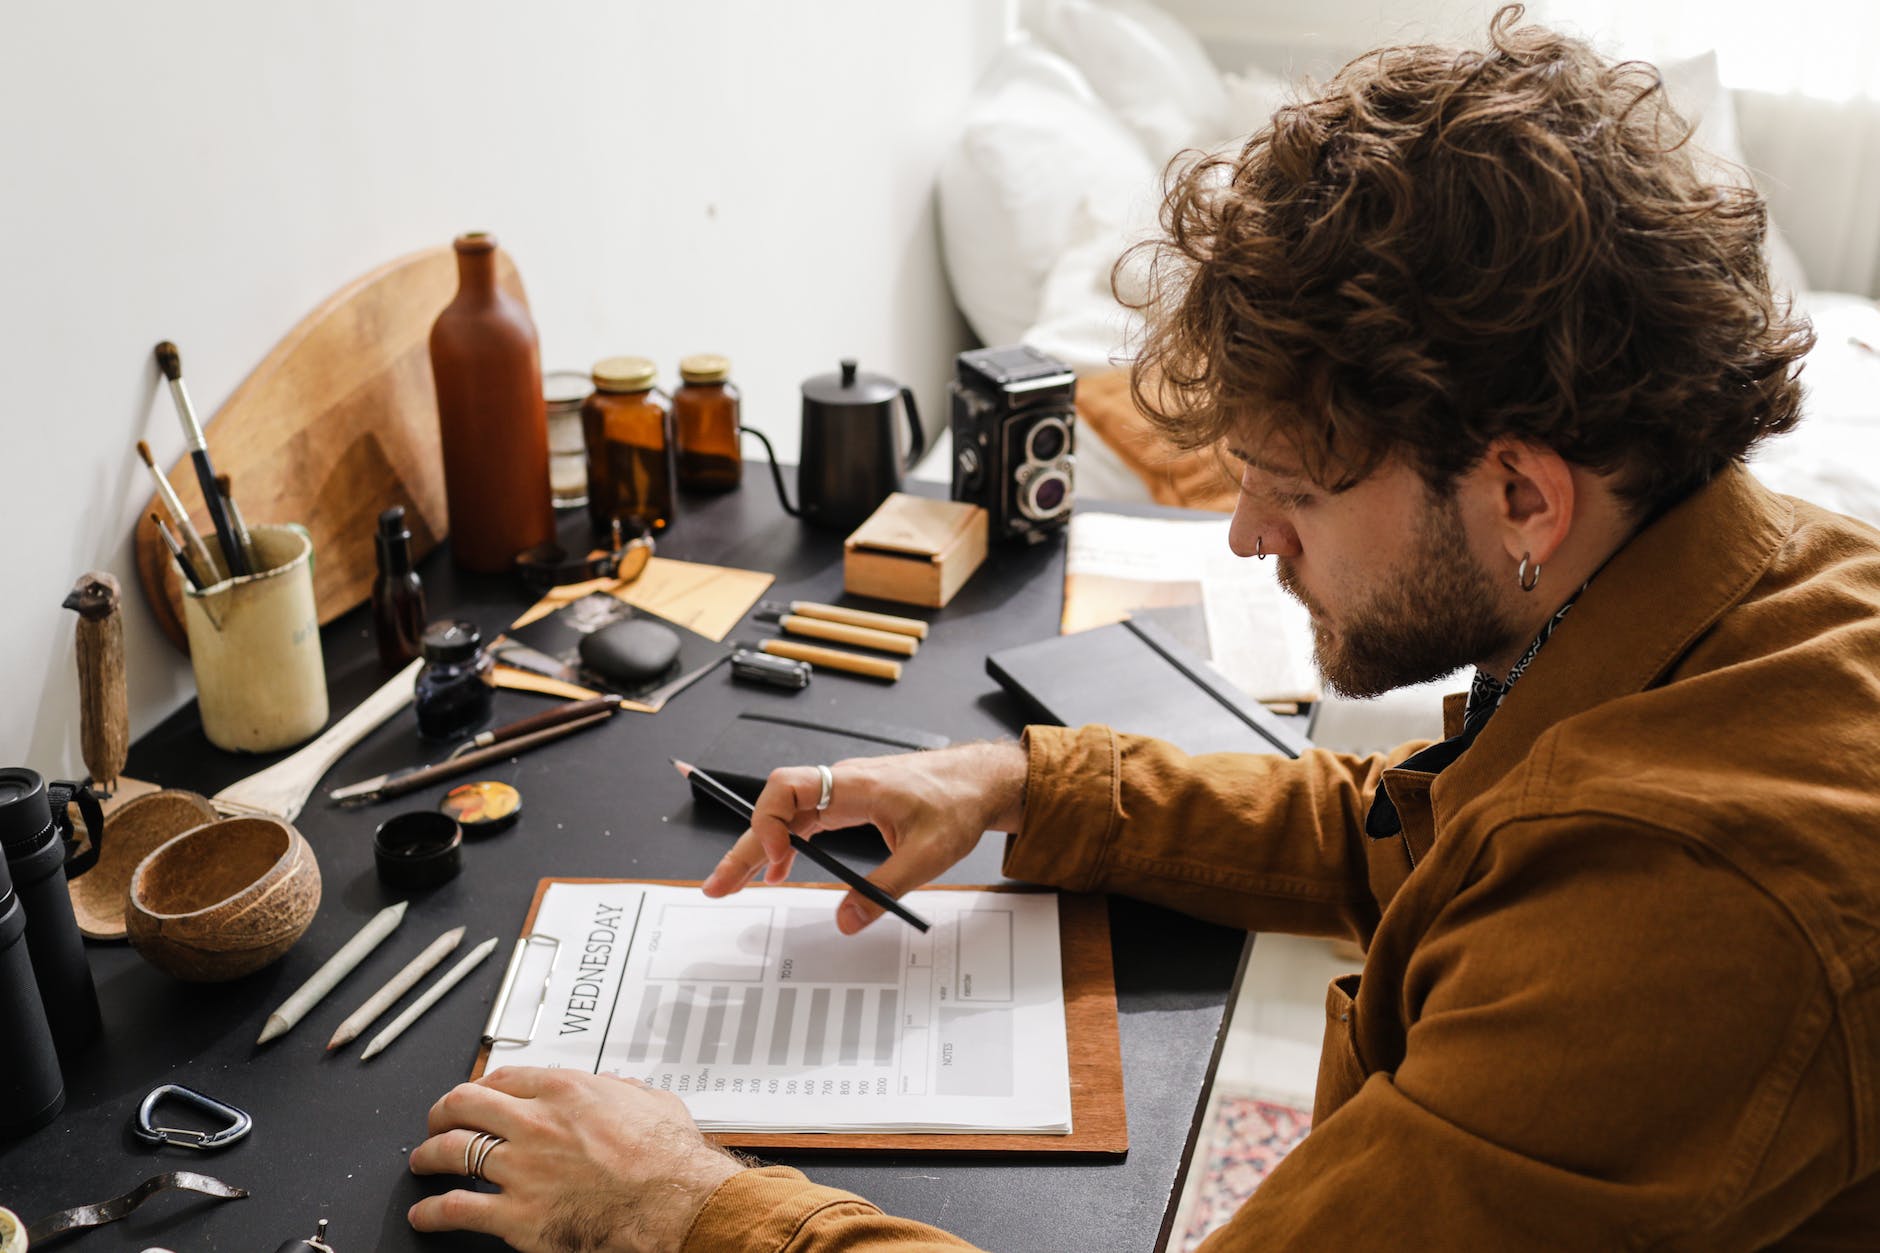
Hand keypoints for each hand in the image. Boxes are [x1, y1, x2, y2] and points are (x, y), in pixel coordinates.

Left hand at [409, 1066, 743, 1252]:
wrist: (674, 1203)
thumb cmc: (669, 1158)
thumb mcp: (652, 1101)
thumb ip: (624, 1091)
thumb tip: (617, 1088)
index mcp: (566, 1091)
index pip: (503, 1077)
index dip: (482, 1085)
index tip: (477, 1094)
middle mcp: (535, 1124)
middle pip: (465, 1104)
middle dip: (444, 1111)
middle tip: (439, 1119)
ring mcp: (521, 1169)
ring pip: (452, 1151)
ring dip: (429, 1154)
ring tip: (423, 1160)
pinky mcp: (518, 1215)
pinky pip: (459, 1208)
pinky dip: (433, 1211)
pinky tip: (425, 1214)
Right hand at [699, 741, 1027, 932]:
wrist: (981, 781)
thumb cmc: (958, 802)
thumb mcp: (927, 855)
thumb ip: (885, 889)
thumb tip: (847, 919)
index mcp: (856, 785)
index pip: (789, 787)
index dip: (769, 821)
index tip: (776, 860)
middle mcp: (842, 783)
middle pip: (776, 808)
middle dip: (744, 847)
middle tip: (719, 885)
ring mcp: (844, 791)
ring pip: (786, 815)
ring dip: (760, 847)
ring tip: (738, 883)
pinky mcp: (850, 802)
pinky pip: (805, 819)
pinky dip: (787, 843)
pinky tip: (781, 867)